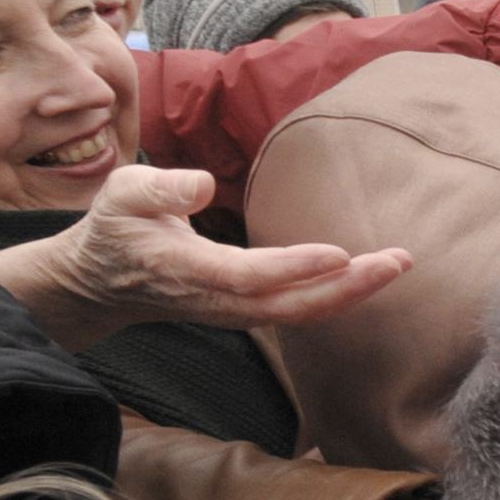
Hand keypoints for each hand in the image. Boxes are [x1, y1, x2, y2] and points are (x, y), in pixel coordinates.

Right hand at [0, 165, 410, 351]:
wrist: (100, 284)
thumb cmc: (115, 229)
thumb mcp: (122, 194)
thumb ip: (160, 189)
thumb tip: (203, 185)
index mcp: (184, 269)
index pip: (247, 275)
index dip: (293, 268)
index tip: (340, 252)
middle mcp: (215, 299)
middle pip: (289, 306)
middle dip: (348, 287)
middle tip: (399, 261)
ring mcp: (232, 313)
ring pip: (298, 314)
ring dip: (351, 293)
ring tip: (397, 264)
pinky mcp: (244, 312)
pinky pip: (295, 311)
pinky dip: (336, 297)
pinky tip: (368, 275)